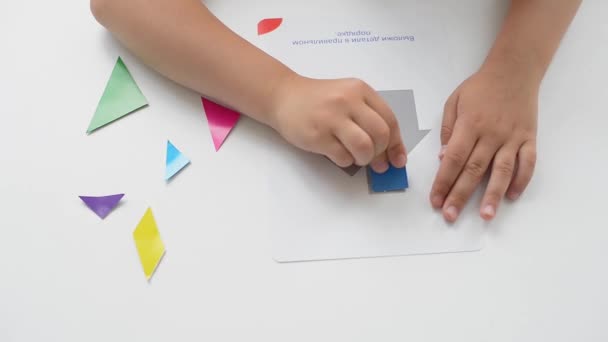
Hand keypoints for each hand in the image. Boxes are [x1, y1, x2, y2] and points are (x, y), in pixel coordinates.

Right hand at [269, 74, 406, 171]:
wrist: (283, 97)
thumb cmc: (319, 101)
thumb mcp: (347, 97)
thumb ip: (368, 118)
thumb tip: (388, 154)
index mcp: (360, 90)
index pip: (389, 120)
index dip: (396, 144)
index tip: (397, 160)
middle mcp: (348, 100)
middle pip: (380, 135)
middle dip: (380, 153)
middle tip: (374, 160)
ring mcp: (331, 118)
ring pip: (364, 147)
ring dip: (364, 159)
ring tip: (355, 157)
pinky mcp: (317, 135)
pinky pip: (343, 157)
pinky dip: (346, 161)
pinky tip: (338, 153)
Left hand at [430, 67, 538, 221]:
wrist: (514, 71)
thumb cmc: (479, 88)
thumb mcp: (454, 102)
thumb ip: (448, 130)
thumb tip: (444, 158)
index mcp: (470, 125)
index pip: (454, 159)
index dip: (443, 181)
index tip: (435, 200)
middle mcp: (491, 134)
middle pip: (474, 169)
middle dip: (460, 195)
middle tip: (450, 216)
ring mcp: (512, 137)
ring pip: (502, 170)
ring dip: (493, 194)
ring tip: (485, 215)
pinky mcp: (529, 138)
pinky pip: (528, 162)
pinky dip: (522, 180)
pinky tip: (512, 196)